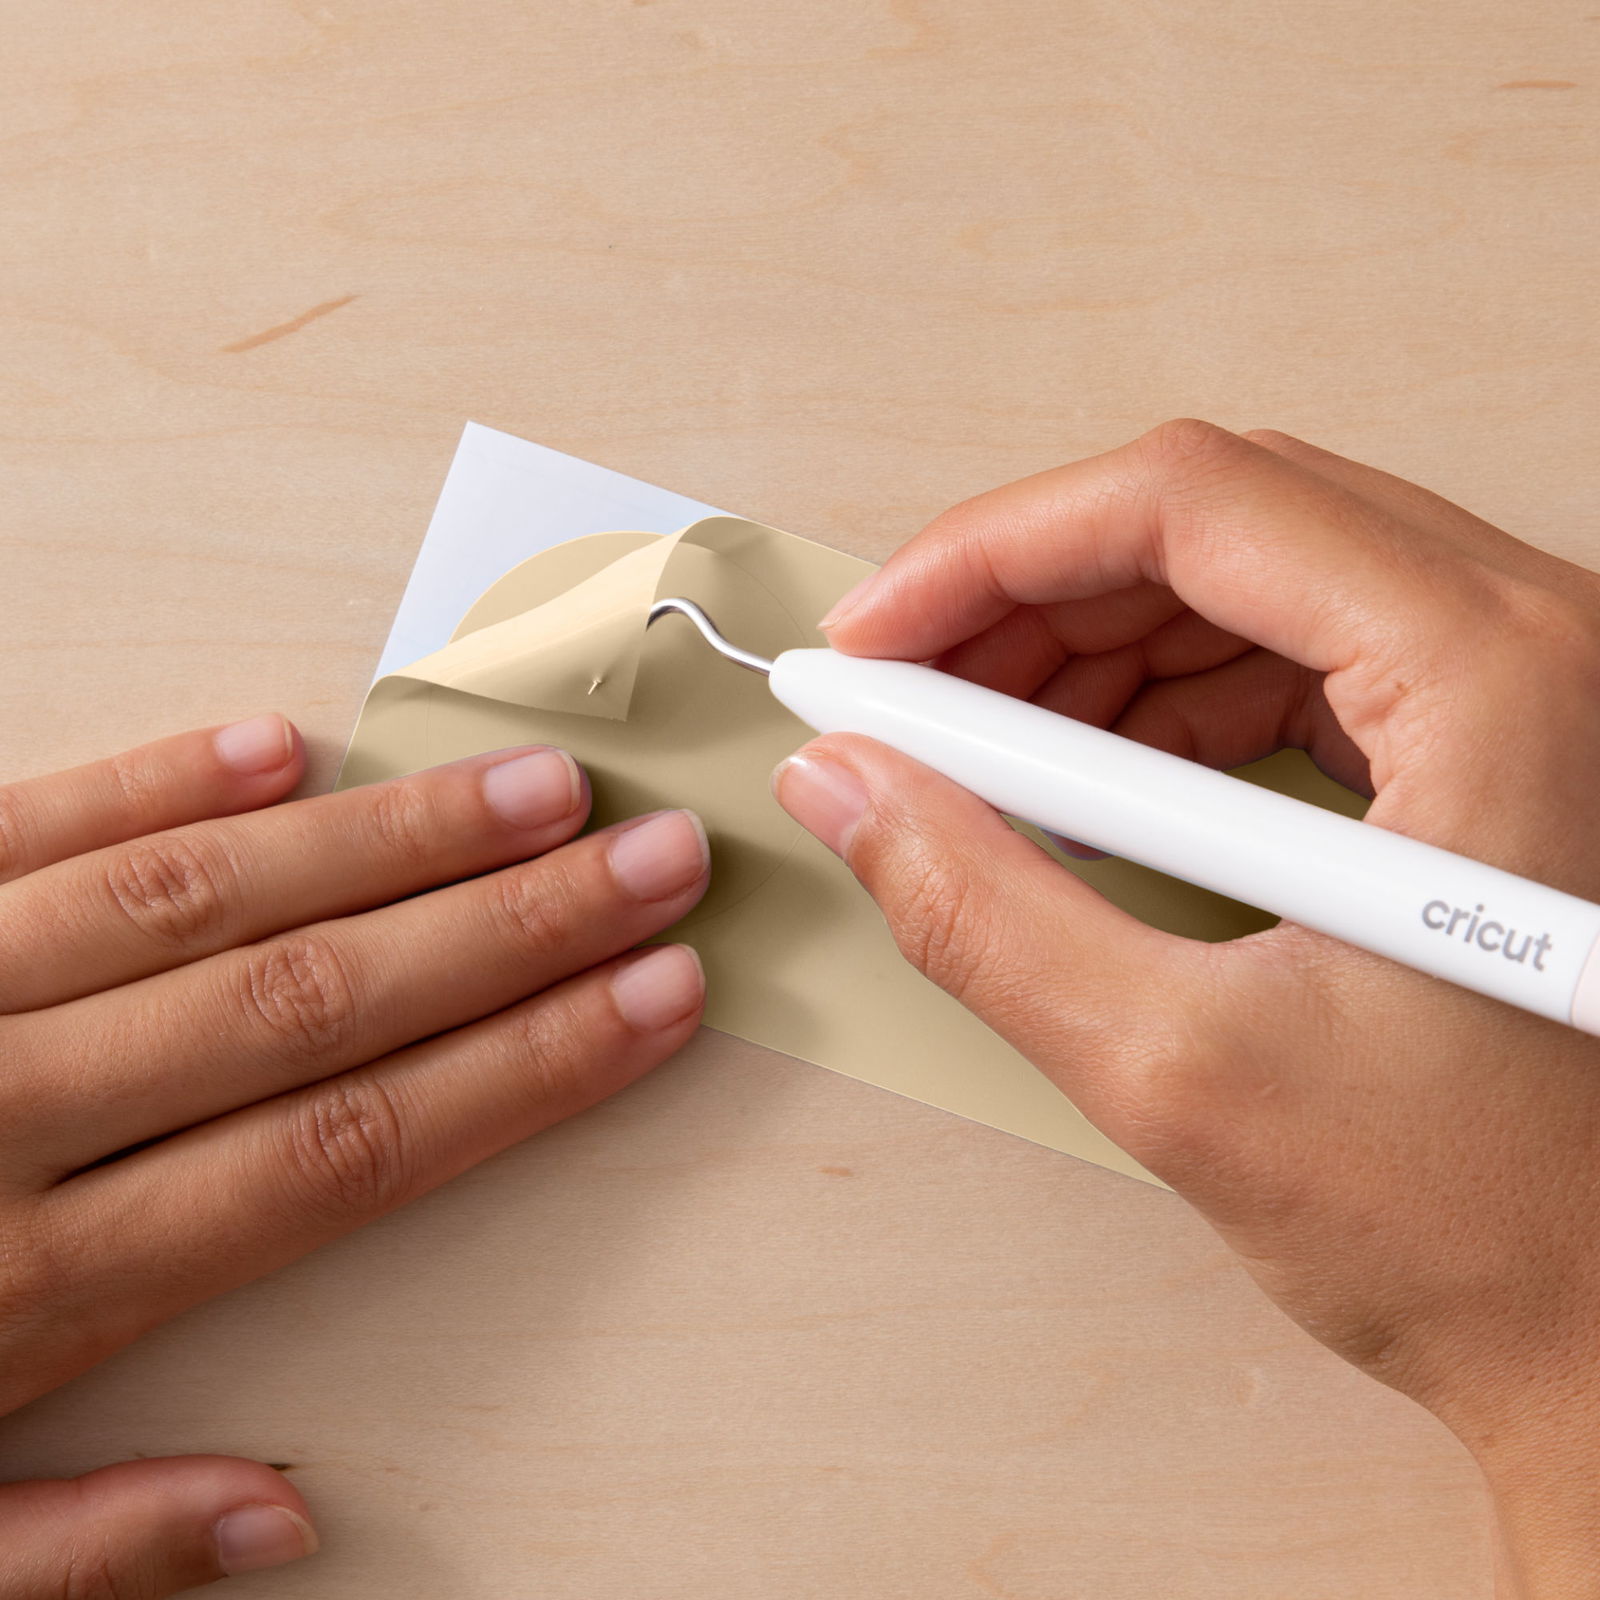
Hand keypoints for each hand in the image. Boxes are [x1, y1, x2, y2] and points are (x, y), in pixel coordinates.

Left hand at [0, 722, 708, 1595]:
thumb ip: (82, 1547)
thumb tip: (297, 1508)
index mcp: (32, 1295)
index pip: (351, 1150)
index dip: (527, 1068)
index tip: (655, 1002)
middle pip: (315, 1002)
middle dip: (513, 928)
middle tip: (653, 859)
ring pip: (199, 898)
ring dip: (383, 839)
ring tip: (531, 791)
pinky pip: (16, 830)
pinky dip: (150, 781)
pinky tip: (278, 745)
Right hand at [773, 420, 1599, 1597]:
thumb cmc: (1499, 1234)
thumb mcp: (1185, 1075)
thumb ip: (982, 912)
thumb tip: (849, 786)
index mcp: (1497, 678)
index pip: (1189, 503)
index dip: (992, 553)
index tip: (878, 636)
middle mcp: (1532, 646)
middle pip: (1214, 524)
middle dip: (1026, 602)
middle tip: (904, 696)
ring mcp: (1522, 692)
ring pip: (1244, 583)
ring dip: (1085, 654)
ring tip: (977, 756)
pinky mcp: (1487, 752)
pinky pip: (1290, 662)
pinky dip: (1161, 706)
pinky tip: (1088, 790)